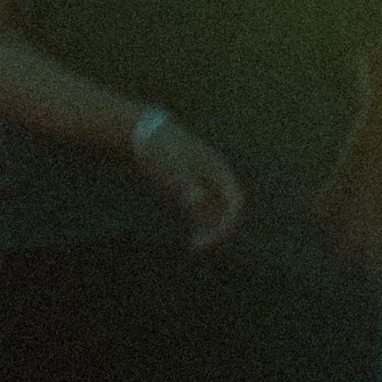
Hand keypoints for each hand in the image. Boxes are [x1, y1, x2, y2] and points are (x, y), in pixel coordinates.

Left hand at [132, 109, 243, 248]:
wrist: (145, 134)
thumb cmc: (162, 148)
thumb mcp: (174, 167)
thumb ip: (187, 185)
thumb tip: (196, 203)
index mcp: (219, 171)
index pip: (236, 202)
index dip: (230, 221)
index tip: (216, 237)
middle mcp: (215, 179)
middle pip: (227, 210)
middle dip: (220, 230)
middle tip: (203, 246)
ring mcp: (203, 184)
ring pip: (215, 213)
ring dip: (210, 230)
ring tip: (196, 246)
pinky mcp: (188, 188)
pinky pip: (202, 212)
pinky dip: (201, 225)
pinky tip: (193, 240)